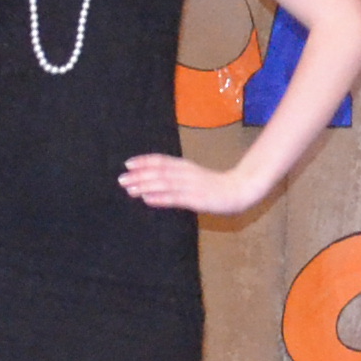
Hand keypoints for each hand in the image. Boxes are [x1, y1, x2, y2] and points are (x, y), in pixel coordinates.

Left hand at [120, 150, 264, 216]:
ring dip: (145, 186)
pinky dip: (160, 198)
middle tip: (121, 179)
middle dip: (139, 175)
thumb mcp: (194, 176)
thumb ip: (177, 176)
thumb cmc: (215, 185)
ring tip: (129, 189)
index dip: (144, 161)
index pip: (161, 160)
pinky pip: (175, 198)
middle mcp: (186, 173)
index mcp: (185, 166)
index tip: (127, 163)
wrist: (239, 190)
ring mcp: (191, 186)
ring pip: (164, 184)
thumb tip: (154, 181)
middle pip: (159, 172)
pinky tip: (147, 199)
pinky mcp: (196, 200)